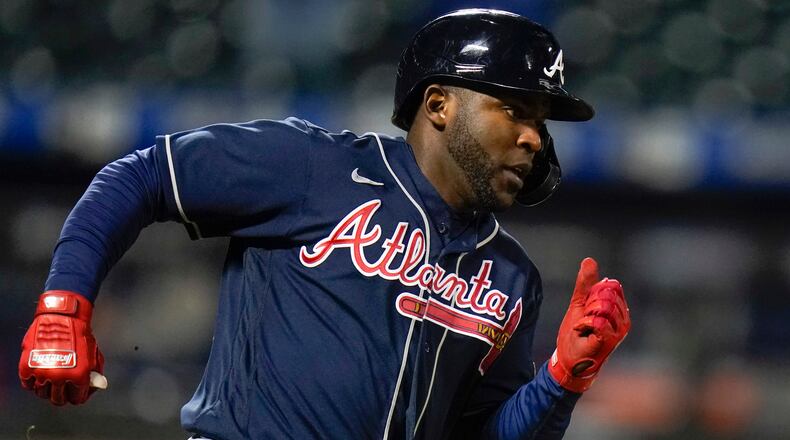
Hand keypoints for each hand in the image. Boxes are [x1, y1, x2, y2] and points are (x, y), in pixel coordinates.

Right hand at [19, 290, 106, 404]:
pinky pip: (28, 385)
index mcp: (79, 376)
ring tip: (51, 379)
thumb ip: (94, 374)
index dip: (78, 396)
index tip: (76, 392)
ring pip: (42, 395)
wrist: (62, 317)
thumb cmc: (80, 334)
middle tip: (63, 388)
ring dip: (47, 389)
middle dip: (62, 395)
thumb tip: (94, 386)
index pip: (77, 399)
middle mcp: (60, 377)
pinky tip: (40, 375)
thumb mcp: (94, 356)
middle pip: (58, 400)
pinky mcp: (27, 367)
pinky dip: (33, 382)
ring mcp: (42, 373)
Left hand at [548, 257, 630, 392]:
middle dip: (588, 305)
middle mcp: (623, 318)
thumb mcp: (579, 303)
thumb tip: (589, 260)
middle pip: (605, 295)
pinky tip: (584, 334)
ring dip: (585, 316)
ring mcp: (619, 330)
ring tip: (585, 328)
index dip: (593, 294)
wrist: (568, 360)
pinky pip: (597, 320)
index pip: (609, 286)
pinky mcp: (611, 339)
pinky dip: (584, 325)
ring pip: (601, 306)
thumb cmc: (575, 334)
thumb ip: (585, 283)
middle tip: (585, 321)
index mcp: (618, 308)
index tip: (587, 308)